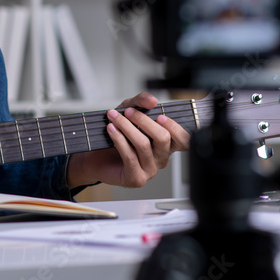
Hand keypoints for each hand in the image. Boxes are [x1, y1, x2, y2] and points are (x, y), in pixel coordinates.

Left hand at [67, 92, 190, 188]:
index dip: (175, 128)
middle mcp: (161, 158)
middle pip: (163, 139)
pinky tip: (111, 129)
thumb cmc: (117, 134)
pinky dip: (119, 139)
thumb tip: (152, 100)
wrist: (97, 156)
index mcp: (166, 144)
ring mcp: (150, 170)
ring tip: (114, 117)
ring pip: (143, 145)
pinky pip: (130, 156)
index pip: (183, 140)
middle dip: (144, 121)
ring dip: (126, 127)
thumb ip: (141, 102)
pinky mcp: (136, 178)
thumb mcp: (129, 111)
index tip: (159, 115)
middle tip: (128, 112)